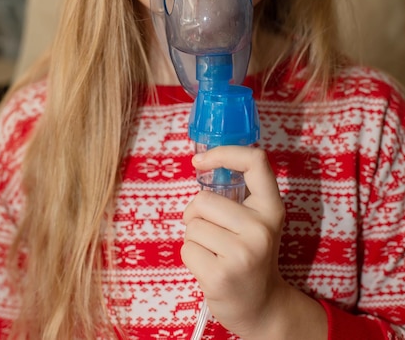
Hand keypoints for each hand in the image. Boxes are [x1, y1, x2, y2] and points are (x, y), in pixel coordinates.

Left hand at [181, 145, 286, 338]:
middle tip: (211, 231)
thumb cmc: (251, 254)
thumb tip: (201, 162)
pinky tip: (210, 267)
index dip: (224, 152)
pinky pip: (186, 249)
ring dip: (194, 237)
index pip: (256, 161)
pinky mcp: (221, 276)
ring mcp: (243, 253)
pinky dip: (191, 256)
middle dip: (196, 214)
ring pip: (192, 225)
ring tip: (213, 251)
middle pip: (204, 200)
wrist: (263, 306)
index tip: (200, 162)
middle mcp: (261, 228)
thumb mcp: (257, 221)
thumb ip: (238, 194)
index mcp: (272, 208)